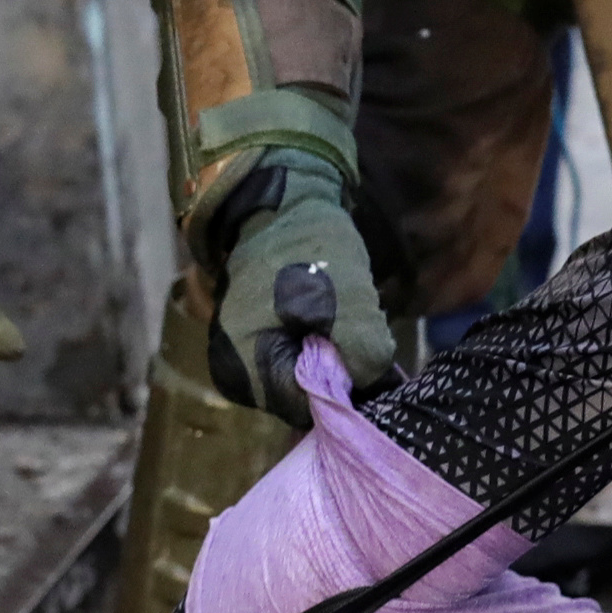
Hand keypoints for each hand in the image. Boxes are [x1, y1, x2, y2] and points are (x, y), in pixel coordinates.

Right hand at [204, 165, 392, 425]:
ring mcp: (239, 358)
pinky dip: (319, 347)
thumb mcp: (350, 302)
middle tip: (368, 345)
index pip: (307, 410)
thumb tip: (371, 385)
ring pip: (300, 381)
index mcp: (246, 370)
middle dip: (339, 377)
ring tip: (349, 324)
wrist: (279, 202)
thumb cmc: (310, 249)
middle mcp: (235, 375)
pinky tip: (333, 320)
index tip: (376, 368)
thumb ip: (363, 353)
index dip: (346, 393)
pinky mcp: (251, 341)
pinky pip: (293, 360)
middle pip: (301, 400)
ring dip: (331, 361)